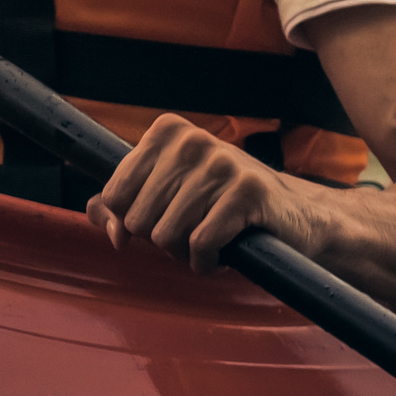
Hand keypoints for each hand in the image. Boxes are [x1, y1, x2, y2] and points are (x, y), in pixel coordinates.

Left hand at [88, 114, 301, 271]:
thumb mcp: (170, 194)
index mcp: (167, 133)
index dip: (129, 223)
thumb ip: (124, 203)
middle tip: (192, 233)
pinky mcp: (246, 192)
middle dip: (162, 240)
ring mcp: (221, 163)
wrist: (294, 216)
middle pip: (138, 220)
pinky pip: (200, 245)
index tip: (158, 223)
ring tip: (211, 240)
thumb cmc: (224, 205)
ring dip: (186, 254)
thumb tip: (102, 217)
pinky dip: (208, 263)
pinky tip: (225, 253)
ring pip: (167, 236)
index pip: (113, 194)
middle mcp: (192, 141)